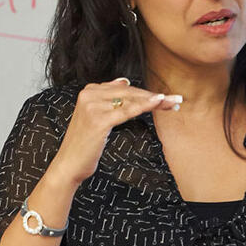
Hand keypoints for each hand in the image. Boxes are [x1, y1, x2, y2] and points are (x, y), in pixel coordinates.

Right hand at [48, 78, 182, 185]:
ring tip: (173, 103)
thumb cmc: (85, 144)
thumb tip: (125, 81)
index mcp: (89, 90)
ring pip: (130, 100)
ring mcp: (92, 106)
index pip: (124, 88)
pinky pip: (126, 111)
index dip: (146, 93)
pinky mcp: (98, 119)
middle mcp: (89, 94)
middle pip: (129, 93)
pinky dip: (144, 106)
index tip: (166, 98)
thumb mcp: (95, 116)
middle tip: (176, 100)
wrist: (69, 164)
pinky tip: (157, 103)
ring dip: (154, 102)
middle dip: (154, 97)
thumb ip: (107, 98)